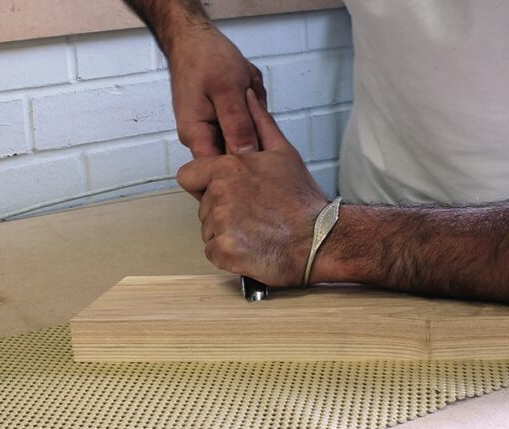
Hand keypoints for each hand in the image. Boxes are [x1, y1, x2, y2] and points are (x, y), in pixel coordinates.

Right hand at [166, 27, 267, 157]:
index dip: (242, 167)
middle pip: (236, 155)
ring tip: (246, 89)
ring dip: (253, 116)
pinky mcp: (220, 119)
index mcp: (196, 135)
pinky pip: (244, 123)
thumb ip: (238, 125)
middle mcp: (201, 137)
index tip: (260, 150)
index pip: (218, 172)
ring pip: (243, 136)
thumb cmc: (205, 58)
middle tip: (252, 101)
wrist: (194, 38)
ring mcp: (211, 128)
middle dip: (253, 131)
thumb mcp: (228, 90)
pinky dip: (251, 107)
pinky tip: (248, 89)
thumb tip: (247, 157)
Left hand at [177, 89, 328, 285]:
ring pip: (208, 229)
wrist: (319, 240)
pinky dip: (230, 254)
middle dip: (221, 210)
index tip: (228, 191)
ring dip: (227, 232)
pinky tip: (253, 247)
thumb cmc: (303, 200)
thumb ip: (260, 123)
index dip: (205, 184)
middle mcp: (218, 194)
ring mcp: (219, 224)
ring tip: (257, 231)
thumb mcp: (284, 154)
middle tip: (254, 214)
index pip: (188, 175)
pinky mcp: (223, 251)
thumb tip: (248, 94)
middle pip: (203, 205)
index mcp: (228, 168)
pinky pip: (214, 251)